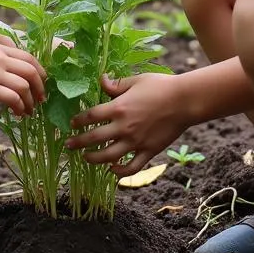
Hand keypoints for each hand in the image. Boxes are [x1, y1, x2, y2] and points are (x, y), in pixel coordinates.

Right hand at [0, 44, 45, 116]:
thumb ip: (1, 59)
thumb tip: (20, 73)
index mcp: (0, 48)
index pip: (29, 57)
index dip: (40, 71)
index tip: (43, 82)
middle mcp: (0, 58)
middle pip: (31, 71)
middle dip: (40, 87)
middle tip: (42, 99)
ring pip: (24, 86)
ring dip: (31, 100)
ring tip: (29, 110)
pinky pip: (13, 98)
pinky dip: (20, 107)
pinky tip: (18, 113)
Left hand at [65, 73, 187, 176]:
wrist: (184, 101)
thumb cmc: (161, 86)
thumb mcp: (136, 80)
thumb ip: (117, 84)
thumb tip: (102, 80)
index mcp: (118, 108)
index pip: (90, 116)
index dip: (78, 121)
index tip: (71, 123)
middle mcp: (124, 127)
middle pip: (94, 139)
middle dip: (78, 143)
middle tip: (69, 145)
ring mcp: (136, 141)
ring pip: (108, 156)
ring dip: (94, 159)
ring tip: (86, 158)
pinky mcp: (148, 151)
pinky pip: (131, 167)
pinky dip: (120, 172)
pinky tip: (113, 170)